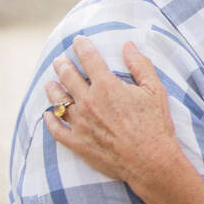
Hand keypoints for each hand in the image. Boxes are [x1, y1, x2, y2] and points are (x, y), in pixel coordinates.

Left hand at [42, 36, 178, 188]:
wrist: (151, 162)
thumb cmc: (156, 126)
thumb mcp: (155, 91)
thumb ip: (140, 65)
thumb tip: (128, 45)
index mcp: (107, 86)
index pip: (89, 59)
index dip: (82, 47)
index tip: (78, 41)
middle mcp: (88, 102)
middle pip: (68, 77)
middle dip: (63, 65)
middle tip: (60, 60)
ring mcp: (80, 123)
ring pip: (58, 100)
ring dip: (53, 89)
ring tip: (50, 83)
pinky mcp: (78, 143)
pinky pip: (57, 129)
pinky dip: (50, 120)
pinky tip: (48, 114)